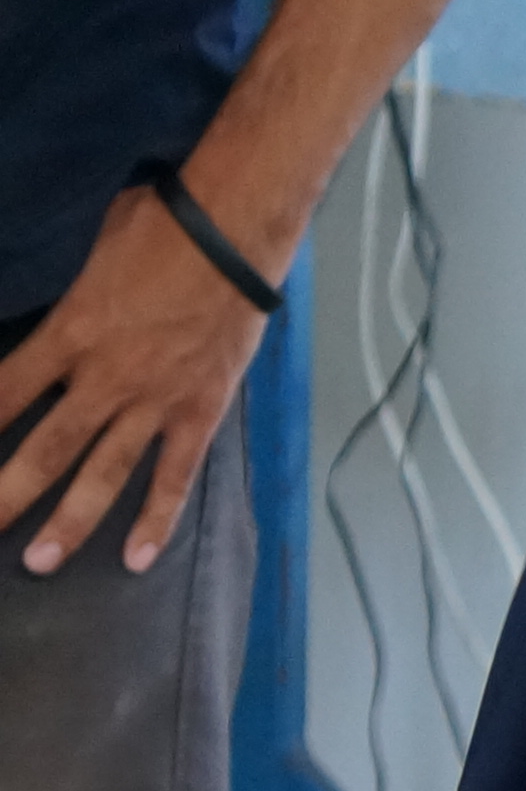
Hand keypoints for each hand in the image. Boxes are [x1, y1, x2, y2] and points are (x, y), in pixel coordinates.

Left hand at [3, 185, 282, 575]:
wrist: (236, 236)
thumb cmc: (159, 227)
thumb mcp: (93, 254)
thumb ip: (72, 302)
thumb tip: (63, 324)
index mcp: (70, 331)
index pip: (5, 389)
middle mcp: (105, 378)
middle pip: (43, 447)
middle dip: (6, 492)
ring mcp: (154, 402)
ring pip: (102, 473)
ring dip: (68, 522)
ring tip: (38, 562)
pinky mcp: (199, 413)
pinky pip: (174, 475)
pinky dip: (156, 519)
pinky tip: (137, 558)